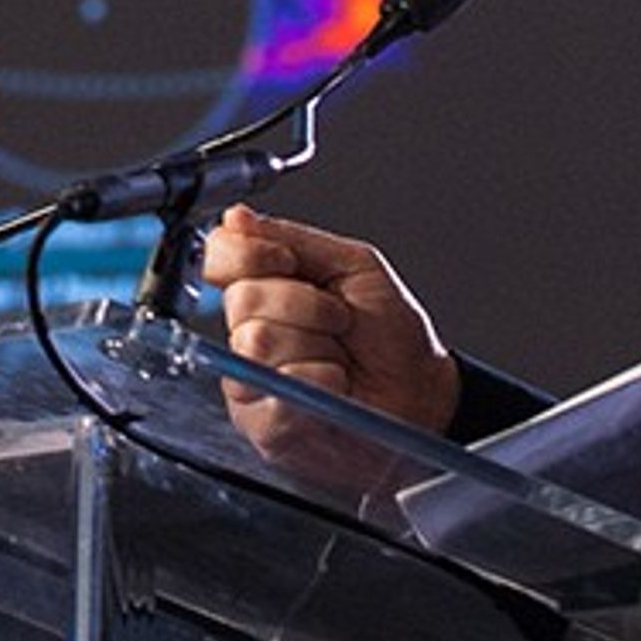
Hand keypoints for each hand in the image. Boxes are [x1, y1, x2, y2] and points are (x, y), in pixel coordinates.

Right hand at [200, 205, 460, 458]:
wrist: (421, 393)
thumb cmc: (392, 335)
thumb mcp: (354, 267)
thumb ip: (293, 238)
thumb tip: (236, 217)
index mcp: (266, 285)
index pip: (219, 255)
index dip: (248, 253)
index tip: (286, 260)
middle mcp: (248, 329)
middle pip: (241, 299)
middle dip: (303, 303)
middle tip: (337, 319)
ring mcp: (249, 378)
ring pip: (257, 342)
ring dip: (316, 344)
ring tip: (338, 356)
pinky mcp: (260, 422)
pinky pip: (275, 390)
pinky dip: (320, 381)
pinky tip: (335, 386)